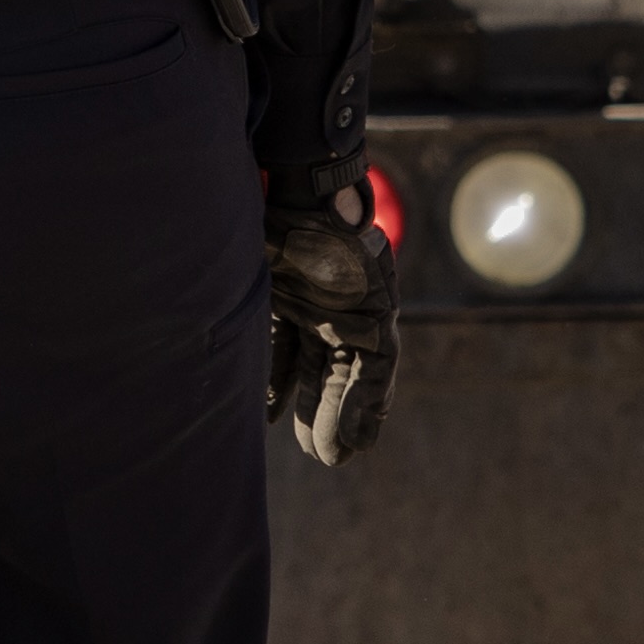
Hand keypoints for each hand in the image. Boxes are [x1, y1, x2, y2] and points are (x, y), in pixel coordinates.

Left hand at [265, 176, 397, 468]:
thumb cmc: (329, 235)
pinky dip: (277, 378)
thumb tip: (362, 385)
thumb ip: (359, 338)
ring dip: (311, 403)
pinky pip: (281, 345)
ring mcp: (309, 303)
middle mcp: (341, 308)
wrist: (294, 185)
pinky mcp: (277, 296)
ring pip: (312, 364)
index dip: (367, 408)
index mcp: (369, 306)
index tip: (355, 447)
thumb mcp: (353, 288)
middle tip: (330, 458)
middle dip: (336, 415)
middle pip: (342, 372)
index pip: (375, 368)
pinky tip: (268, 410)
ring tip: (308, 444)